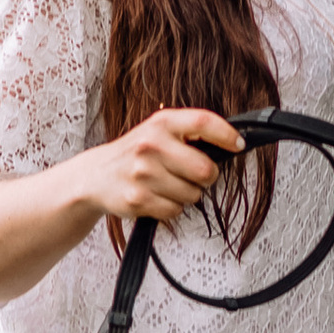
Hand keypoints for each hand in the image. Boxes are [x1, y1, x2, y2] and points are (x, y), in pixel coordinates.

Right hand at [89, 107, 244, 226]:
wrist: (95, 176)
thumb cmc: (135, 153)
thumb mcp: (158, 131)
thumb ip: (189, 133)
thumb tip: (232, 143)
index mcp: (161, 123)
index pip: (203, 122)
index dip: (227, 135)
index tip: (238, 145)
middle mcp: (151, 144)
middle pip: (205, 169)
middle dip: (206, 177)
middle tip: (193, 175)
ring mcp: (143, 173)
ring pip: (192, 194)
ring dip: (186, 194)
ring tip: (166, 184)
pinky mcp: (138, 198)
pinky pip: (175, 210)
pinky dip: (171, 208)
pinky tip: (156, 196)